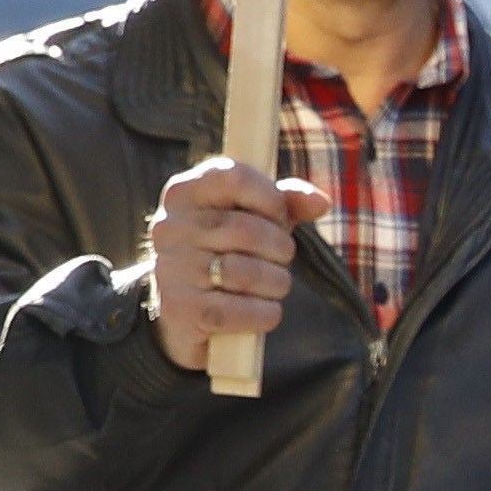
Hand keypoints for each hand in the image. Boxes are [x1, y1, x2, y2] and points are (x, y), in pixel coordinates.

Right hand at [132, 158, 326, 371]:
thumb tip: (321, 202)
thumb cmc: (228, 251)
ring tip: (274, 284)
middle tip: (281, 258)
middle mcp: (169, 226)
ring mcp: (170, 268)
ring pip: (246, 273)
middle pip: (247, 230)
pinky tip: (263, 310)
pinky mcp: (178, 309)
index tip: (279, 216)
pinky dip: (265, 314)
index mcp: (184, 192)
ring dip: (277, 283)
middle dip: (281, 247)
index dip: (271, 198)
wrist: (185, 310)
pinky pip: (240, 311)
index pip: (235, 177)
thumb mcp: (256, 219)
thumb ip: (288, 202)